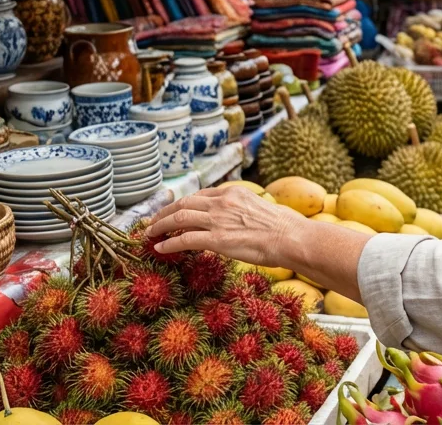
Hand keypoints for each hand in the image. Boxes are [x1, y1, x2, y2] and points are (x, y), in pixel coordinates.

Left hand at [146, 186, 306, 265]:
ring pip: (178, 218)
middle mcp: (223, 202)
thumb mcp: (261, 207)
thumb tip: (241, 219)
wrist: (292, 238)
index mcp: (234, 192)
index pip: (201, 195)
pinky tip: (160, 248)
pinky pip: (184, 239)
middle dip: (164, 212)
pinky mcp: (217, 239)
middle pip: (183, 203)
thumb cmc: (285, 227)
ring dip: (160, 225)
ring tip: (150, 233)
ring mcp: (218, 220)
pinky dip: (168, 243)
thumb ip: (244, 209)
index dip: (184, 204)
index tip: (175, 211)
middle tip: (153, 221)